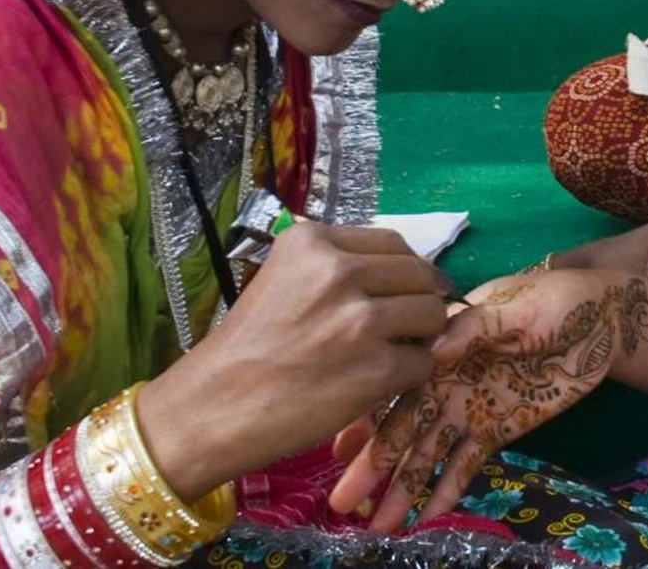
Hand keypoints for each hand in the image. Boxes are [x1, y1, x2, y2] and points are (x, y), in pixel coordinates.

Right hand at [137, 223, 450, 499]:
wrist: (215, 405)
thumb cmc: (246, 346)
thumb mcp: (282, 278)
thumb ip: (334, 267)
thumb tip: (400, 270)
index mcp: (313, 242)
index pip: (393, 242)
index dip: (405, 268)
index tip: (403, 289)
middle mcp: (339, 272)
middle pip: (421, 275)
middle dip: (422, 299)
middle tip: (410, 325)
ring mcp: (361, 321)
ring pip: (432, 315)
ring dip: (422, 337)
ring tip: (394, 353)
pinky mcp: (376, 368)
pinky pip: (422, 362)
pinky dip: (409, 375)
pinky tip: (381, 383)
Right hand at [330, 271, 647, 530]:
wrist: (601, 321)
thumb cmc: (555, 300)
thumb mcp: (515, 306)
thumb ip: (474, 327)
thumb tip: (432, 350)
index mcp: (442, 346)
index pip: (396, 384)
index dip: (367, 416)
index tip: (340, 449)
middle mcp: (446, 383)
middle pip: (403, 428)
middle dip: (373, 465)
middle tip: (342, 502)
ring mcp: (469, 410)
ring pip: (427, 455)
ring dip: (403, 489)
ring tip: (378, 527)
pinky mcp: (496, 431)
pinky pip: (466, 465)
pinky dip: (445, 491)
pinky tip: (424, 520)